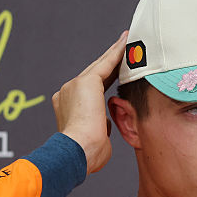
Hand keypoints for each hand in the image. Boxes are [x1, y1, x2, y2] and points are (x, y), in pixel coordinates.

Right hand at [53, 31, 127, 174]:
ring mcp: (74, 86)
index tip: (113, 74)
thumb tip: (102, 126)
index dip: (103, 82)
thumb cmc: (86, 155)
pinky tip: (127, 42)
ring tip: (129, 42)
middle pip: (94, 74)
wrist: (77, 152)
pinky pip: (106, 63)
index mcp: (67, 108)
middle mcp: (67, 93)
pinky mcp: (86, 82)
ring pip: (100, 66)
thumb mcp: (94, 141)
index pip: (90, 92)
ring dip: (115, 54)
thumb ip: (98, 130)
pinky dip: (117, 52)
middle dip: (109, 62)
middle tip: (123, 48)